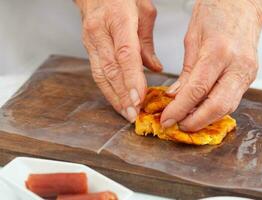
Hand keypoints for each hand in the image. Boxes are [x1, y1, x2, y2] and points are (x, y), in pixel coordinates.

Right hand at [76, 0, 161, 121]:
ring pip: (101, 74)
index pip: (126, 54)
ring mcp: (91, 40)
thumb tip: (155, 69)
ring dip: (113, 96)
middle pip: (111, 69)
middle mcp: (101, 31)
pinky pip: (96, 71)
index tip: (138, 99)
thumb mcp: (144, 11)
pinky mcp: (87, 46)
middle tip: (133, 114)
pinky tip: (115, 100)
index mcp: (119, 18)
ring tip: (125, 113)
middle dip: (123, 95)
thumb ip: (147, 42)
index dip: (132, 79)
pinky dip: (106, 88)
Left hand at [161, 0, 261, 130]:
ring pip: (228, 107)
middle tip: (178, 125)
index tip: (167, 119)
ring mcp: (247, 72)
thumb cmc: (215, 13)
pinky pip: (232, 100)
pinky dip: (215, 109)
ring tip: (187, 121)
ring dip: (206, 119)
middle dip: (195, 122)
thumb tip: (175, 96)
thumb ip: (186, 72)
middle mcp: (237, 65)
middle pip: (218, 106)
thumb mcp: (192, 39)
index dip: (180, 109)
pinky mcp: (249, 76)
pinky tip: (201, 111)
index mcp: (218, 51)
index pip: (197, 90)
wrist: (243, 5)